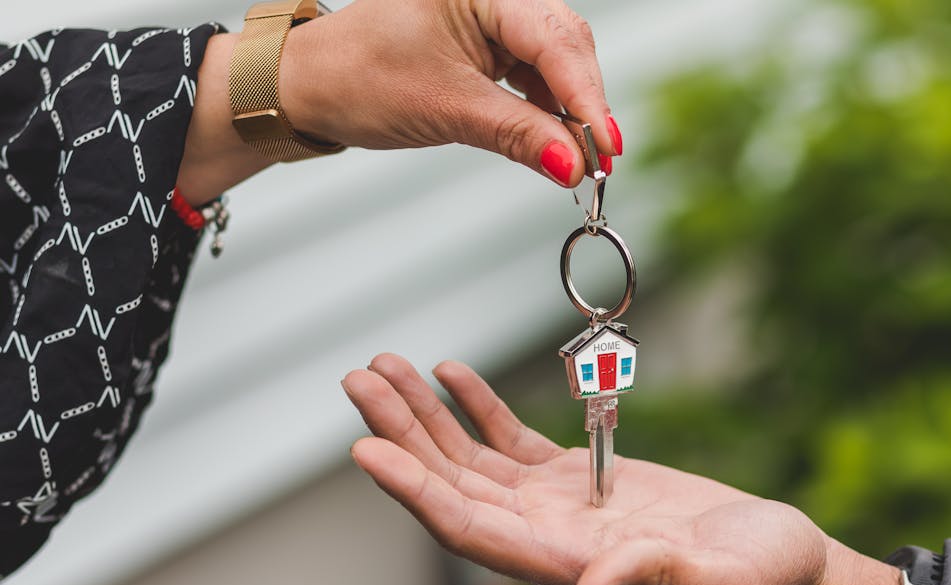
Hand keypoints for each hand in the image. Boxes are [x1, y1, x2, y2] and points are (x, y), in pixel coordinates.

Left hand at [178, 0, 619, 201]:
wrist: (309, 85)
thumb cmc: (357, 77)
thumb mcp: (445, 108)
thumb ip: (517, 135)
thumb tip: (573, 165)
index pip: (554, 39)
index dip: (587, 96)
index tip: (607, 146)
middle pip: (566, 45)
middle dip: (585, 103)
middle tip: (600, 160)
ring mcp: (494, 19)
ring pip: (556, 62)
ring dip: (570, 111)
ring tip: (580, 158)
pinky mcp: (490, 46)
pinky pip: (535, 76)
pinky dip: (548, 111)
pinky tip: (555, 141)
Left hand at [342, 354, 902, 584]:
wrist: (785, 571)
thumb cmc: (762, 584)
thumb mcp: (721, 581)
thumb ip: (654, 576)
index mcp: (567, 564)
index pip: (470, 530)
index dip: (415, 491)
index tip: (367, 448)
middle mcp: (547, 538)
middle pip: (452, 486)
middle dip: (402, 434)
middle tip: (359, 378)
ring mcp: (560, 508)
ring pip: (472, 459)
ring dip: (426, 415)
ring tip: (384, 366)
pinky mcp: (583, 481)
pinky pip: (513, 442)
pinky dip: (478, 408)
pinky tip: (451, 375)